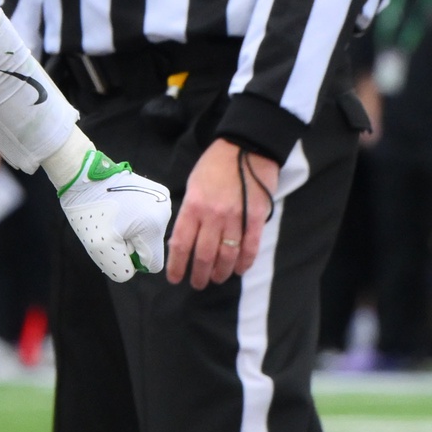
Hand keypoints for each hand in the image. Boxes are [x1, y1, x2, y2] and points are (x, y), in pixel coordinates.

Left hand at [55, 141, 175, 282]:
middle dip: (130, 244)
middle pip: (150, 246)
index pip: (153, 264)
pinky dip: (132, 218)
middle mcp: (165, 212)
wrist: (83, 174)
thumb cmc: (90, 210)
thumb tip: (131, 271)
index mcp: (155, 226)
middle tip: (110, 228)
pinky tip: (118, 207)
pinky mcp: (154, 190)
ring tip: (112, 216)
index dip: (132, 260)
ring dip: (129, 231)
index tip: (116, 244)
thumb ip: (119, 267)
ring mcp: (161, 198)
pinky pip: (146, 217)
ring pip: (148, 232)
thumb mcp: (100, 246)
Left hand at [162, 139, 279, 288]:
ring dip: (221, 272)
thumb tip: (182, 240)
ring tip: (217, 279)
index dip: (177, 265)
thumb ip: (189, 213)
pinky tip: (239, 270)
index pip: (181, 244)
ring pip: (227, 255)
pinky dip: (245, 263)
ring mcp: (236, 218)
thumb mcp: (193, 186)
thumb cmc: (214, 165)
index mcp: (193, 207)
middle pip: (204, 255)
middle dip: (199, 275)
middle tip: (198, 283)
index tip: (175, 278)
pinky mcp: (257, 218)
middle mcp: (212, 216)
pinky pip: (250, 247)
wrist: (246, 147)